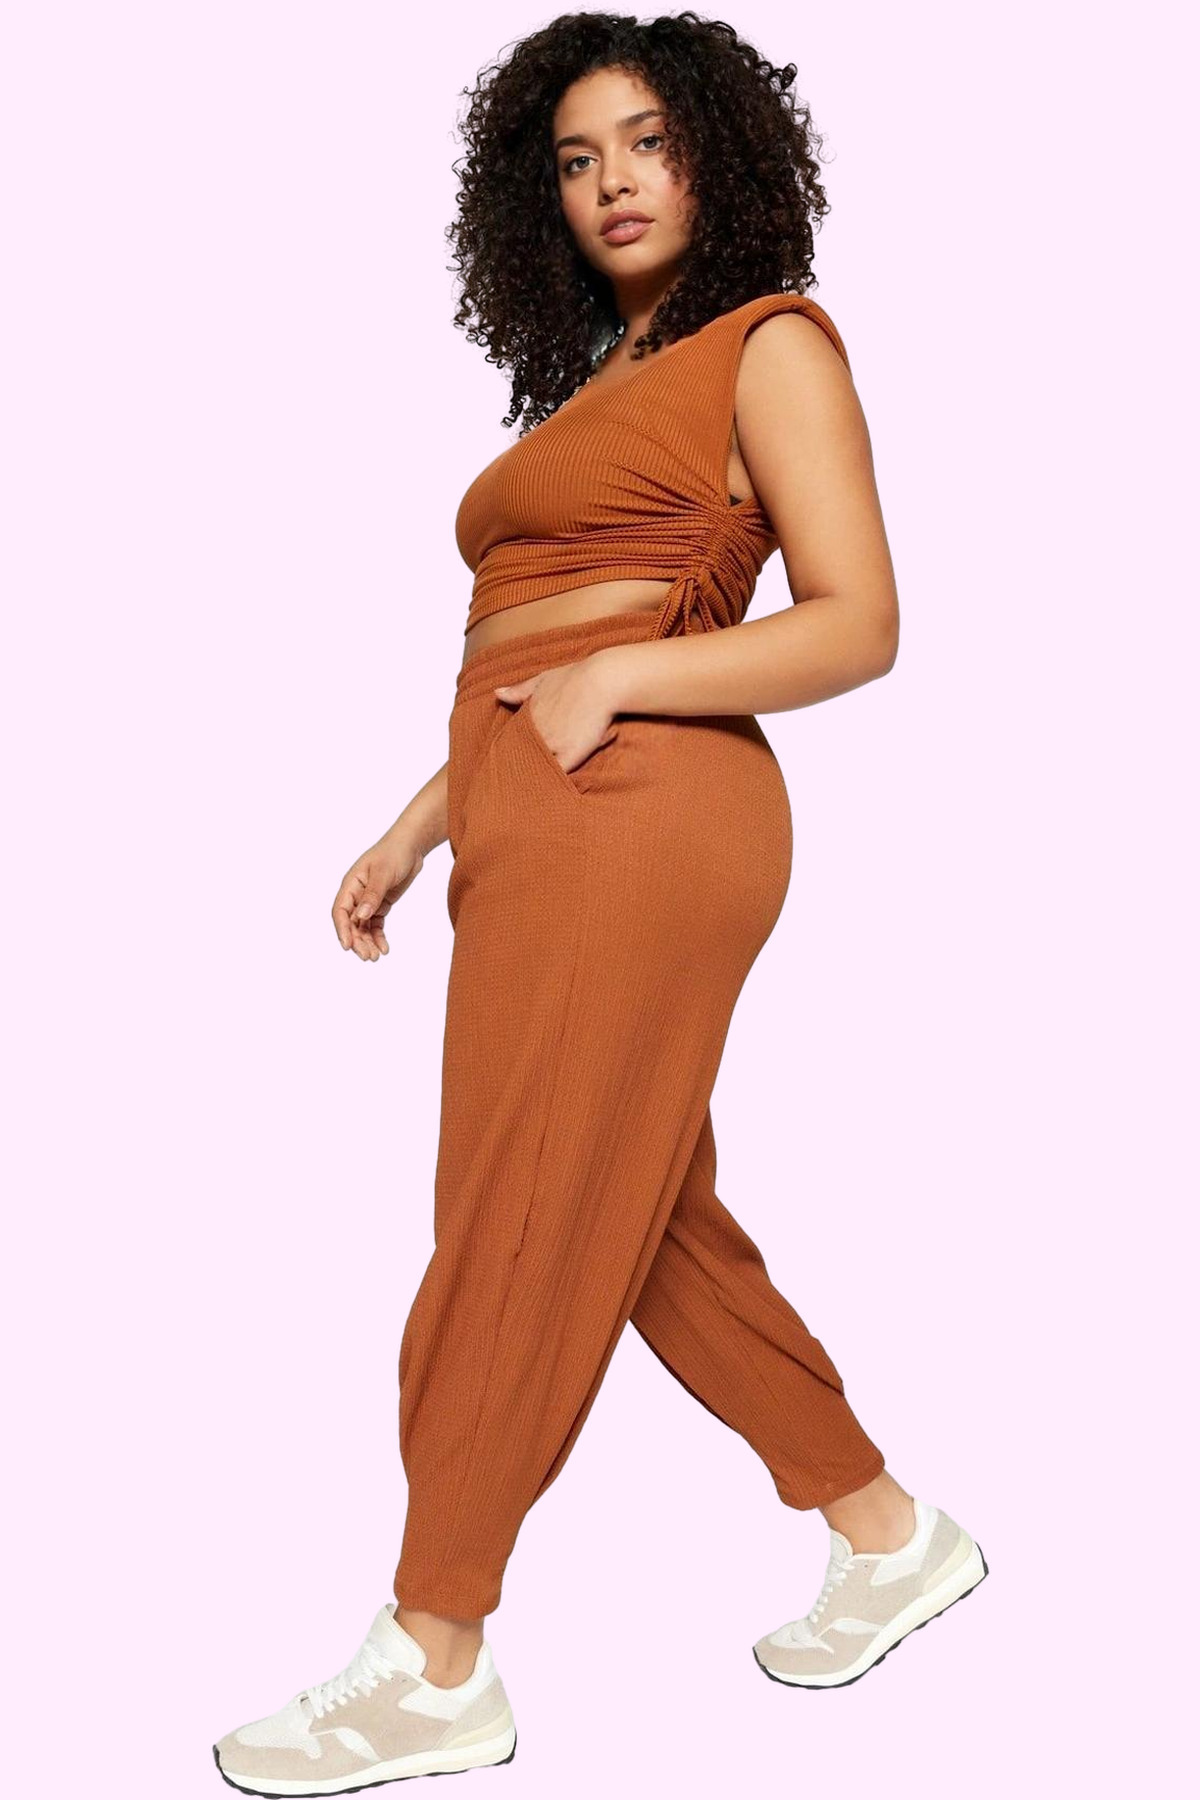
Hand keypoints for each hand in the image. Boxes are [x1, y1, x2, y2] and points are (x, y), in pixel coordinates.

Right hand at [331, 830, 424, 961]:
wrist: (412, 846)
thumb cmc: (394, 853)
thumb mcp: (384, 873)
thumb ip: (373, 895)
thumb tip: (361, 916)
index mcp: (351, 884)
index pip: (340, 911)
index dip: (342, 929)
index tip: (347, 946)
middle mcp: (356, 894)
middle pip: (351, 923)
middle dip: (357, 941)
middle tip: (368, 957)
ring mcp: (368, 900)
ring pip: (363, 927)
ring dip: (368, 942)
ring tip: (376, 957)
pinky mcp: (380, 904)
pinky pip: (375, 925)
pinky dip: (378, 937)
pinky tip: (385, 949)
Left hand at [494, 655, 618, 775]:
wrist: (602, 681)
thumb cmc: (576, 677)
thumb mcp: (543, 679)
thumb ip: (520, 690)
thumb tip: (497, 693)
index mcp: (528, 716)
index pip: (515, 739)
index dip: (518, 747)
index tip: (518, 754)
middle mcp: (537, 732)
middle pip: (524, 754)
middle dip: (524, 763)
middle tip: (520, 776)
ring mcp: (553, 744)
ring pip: (539, 765)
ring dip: (538, 773)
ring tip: (534, 787)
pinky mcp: (571, 754)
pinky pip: (558, 773)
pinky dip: (555, 780)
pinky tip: (553, 786)